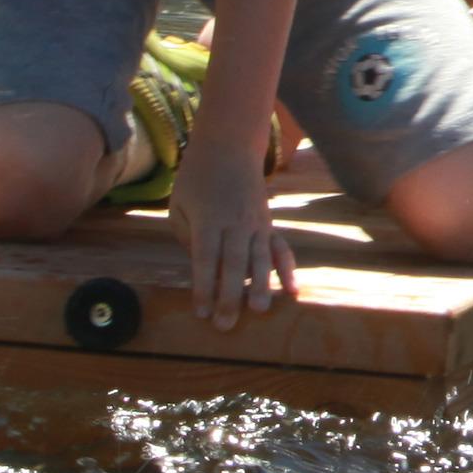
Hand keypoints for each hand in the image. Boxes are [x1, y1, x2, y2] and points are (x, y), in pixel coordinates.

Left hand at [166, 138, 298, 327]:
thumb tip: (202, 267)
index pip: (205, 259)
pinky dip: (288, 269)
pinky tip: (293, 290)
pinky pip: (281, 249)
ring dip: (261, 286)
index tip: (201, 311)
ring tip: (260, 311)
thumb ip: (187, 238)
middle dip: (230, 297)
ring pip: (260, 260)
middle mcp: (235, 224)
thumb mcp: (179, 205)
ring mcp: (256, 224)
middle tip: (226, 326)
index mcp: (208, 220)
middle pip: (233, 265)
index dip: (203, 286)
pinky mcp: (269, 224)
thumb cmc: (197, 177)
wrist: (230, 146)